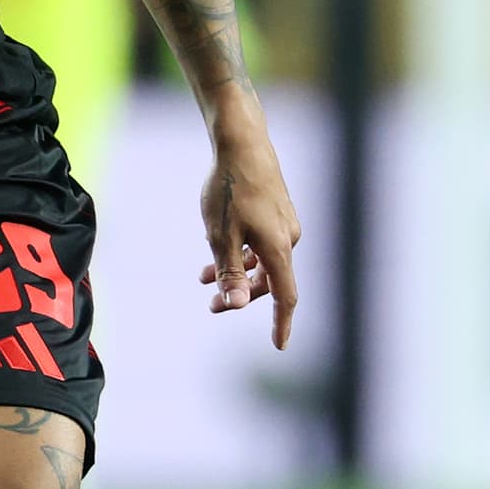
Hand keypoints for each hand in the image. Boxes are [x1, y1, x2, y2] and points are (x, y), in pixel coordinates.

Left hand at [197, 92, 302, 348]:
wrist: (242, 142)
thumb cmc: (229, 188)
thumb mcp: (220, 235)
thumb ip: (229, 272)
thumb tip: (236, 305)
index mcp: (278, 247)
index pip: (286, 295)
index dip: (282, 322)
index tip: (280, 345)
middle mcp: (288, 237)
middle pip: (270, 280)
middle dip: (241, 295)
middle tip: (211, 307)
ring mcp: (284, 223)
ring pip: (262, 261)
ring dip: (236, 272)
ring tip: (201, 277)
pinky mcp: (277, 211)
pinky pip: (262, 243)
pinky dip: (242, 252)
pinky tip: (217, 246)